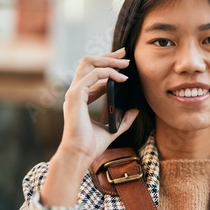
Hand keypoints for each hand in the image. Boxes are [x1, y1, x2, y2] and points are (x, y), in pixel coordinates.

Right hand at [59, 47, 138, 171]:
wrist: (81, 155)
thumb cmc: (92, 145)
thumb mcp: (113, 129)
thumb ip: (123, 119)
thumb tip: (136, 110)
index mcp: (81, 98)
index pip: (93, 74)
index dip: (109, 67)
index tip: (125, 65)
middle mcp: (76, 92)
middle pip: (89, 63)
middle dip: (108, 56)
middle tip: (125, 54)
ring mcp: (74, 92)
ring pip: (88, 63)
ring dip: (108, 60)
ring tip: (126, 64)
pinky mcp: (75, 95)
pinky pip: (92, 74)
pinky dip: (108, 72)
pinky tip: (121, 78)